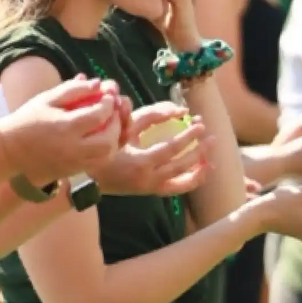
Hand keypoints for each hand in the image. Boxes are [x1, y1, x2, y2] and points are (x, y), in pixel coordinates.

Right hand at [5, 76, 124, 184]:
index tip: (108, 97)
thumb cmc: (28, 120)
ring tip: (109, 125)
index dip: (108, 104)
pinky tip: (102, 138)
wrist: (10, 151)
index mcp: (64, 127)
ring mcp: (74, 163)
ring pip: (107, 155)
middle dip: (116, 123)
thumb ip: (72, 89)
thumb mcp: (47, 99)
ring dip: (114, 138)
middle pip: (108, 139)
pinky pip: (99, 163)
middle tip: (113, 112)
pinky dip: (107, 150)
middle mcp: (72, 148)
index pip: (98, 116)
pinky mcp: (74, 171)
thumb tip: (98, 83)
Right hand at [96, 103, 211, 197]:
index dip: (187, 136)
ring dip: (200, 167)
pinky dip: (192, 181)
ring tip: (212, 155)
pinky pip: (177, 189)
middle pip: (181, 166)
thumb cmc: (106, 145)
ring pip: (183, 182)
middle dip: (199, 150)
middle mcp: (147, 180)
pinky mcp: (151, 192)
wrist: (89, 175)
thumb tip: (178, 110)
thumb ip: (150, 115)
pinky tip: (204, 171)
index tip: (199, 124)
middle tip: (211, 136)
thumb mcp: (124, 126)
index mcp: (139, 162)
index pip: (170, 149)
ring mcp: (150, 188)